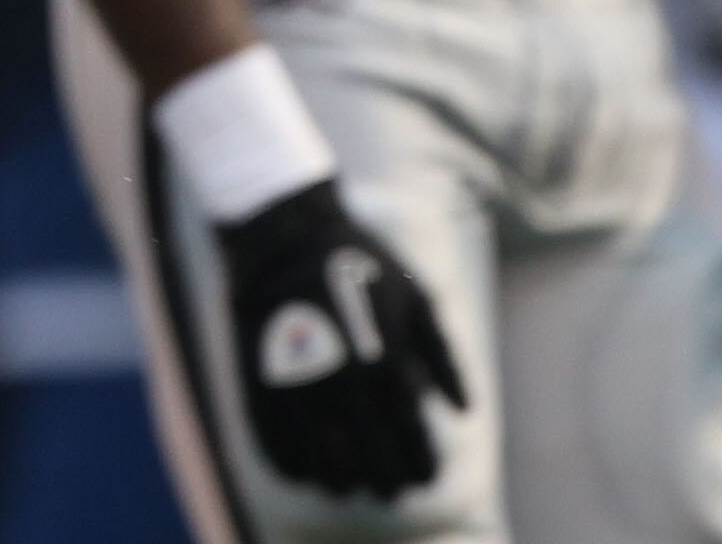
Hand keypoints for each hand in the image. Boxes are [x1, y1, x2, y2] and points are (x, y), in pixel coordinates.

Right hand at [222, 178, 465, 497]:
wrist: (284, 236)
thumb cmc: (360, 266)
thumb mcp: (418, 300)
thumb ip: (445, 359)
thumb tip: (463, 413)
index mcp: (386, 369)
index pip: (412, 446)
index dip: (421, 469)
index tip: (423, 476)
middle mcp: (344, 389)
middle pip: (373, 468)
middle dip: (387, 482)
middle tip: (390, 485)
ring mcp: (298, 392)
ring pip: (326, 470)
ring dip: (343, 483)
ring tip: (349, 482)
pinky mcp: (259, 388)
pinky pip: (278, 451)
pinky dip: (295, 468)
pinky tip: (305, 469)